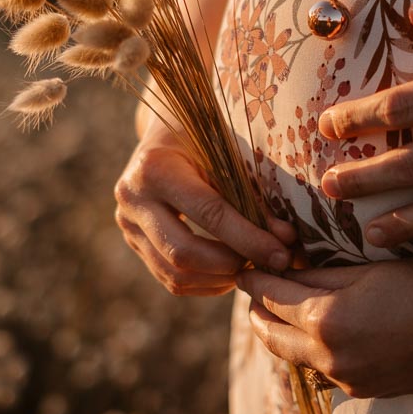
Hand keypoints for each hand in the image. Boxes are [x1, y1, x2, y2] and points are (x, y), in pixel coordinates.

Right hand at [115, 118, 294, 296]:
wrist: (168, 131)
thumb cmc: (208, 137)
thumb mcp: (228, 153)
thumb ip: (253, 195)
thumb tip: (285, 240)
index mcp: (156, 167)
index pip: (208, 213)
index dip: (249, 239)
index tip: (282, 253)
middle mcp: (132, 198)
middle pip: (183, 253)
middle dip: (232, 264)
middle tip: (269, 264)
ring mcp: (127, 224)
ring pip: (174, 273)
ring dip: (220, 278)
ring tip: (253, 267)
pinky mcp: (134, 242)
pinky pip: (170, 278)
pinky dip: (206, 283)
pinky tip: (232, 271)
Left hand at [237, 241, 412, 397]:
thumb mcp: (373, 270)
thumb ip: (323, 275)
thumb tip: (286, 271)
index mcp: (326, 321)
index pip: (271, 298)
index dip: (254, 280)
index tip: (244, 269)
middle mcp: (331, 359)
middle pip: (273, 337)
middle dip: (259, 313)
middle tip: (253, 293)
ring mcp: (351, 381)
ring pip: (300, 358)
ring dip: (287, 334)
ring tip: (285, 312)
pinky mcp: (372, 392)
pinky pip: (330, 372)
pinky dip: (318, 352)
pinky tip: (328, 335)